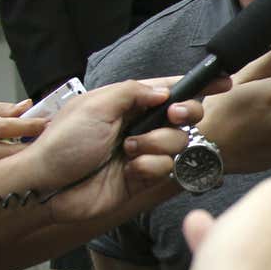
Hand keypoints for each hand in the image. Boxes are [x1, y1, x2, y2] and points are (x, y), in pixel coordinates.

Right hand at [0, 97, 45, 177]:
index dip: (35, 125)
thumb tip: (28, 106)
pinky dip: (13, 172)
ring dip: (28, 161)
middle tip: (55, 141)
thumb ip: (2, 109)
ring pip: (10, 167)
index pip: (12, 126)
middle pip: (15, 151)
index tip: (52, 123)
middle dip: (38, 147)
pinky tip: (24, 168)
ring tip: (42, 154)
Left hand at [22, 78, 213, 226]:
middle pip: (185, 115)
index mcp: (128, 103)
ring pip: (178, 143)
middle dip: (185, 114)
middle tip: (173, 116)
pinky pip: (164, 169)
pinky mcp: (142, 178)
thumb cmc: (63, 142)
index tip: (223, 83)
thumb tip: (165, 91)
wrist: (47, 186)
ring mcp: (143, 152)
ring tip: (128, 150)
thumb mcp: (96, 105)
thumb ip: (133, 92)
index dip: (198, 86)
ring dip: (156, 144)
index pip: (170, 89)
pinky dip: (149, 167)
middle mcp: (140, 125)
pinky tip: (128, 170)